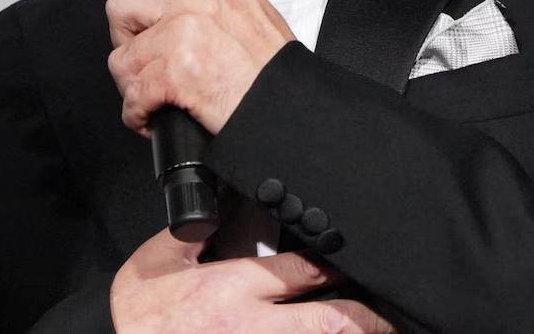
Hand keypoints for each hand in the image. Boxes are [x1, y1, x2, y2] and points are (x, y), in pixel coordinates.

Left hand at [89, 0, 293, 134]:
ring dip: (134, 83)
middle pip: (121, 7)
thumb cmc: (270, 65)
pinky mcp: (174, 69)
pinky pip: (131, 94)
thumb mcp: (245, 3)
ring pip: (121, 57)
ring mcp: (183, 29)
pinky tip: (155, 117)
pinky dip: (138, 113)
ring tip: (158, 94)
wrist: (287, 105)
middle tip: (147, 59)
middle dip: (126, 40)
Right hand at [110, 228, 394, 332]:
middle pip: (331, 322)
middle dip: (369, 316)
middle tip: (396, 311)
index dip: (336, 263)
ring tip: (382, 330)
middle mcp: (252, 329)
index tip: (357, 256)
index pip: (302, 270)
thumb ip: (198, 235)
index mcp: (230, 290)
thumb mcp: (160, 262)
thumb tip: (227, 212)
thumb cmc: (137, 315)